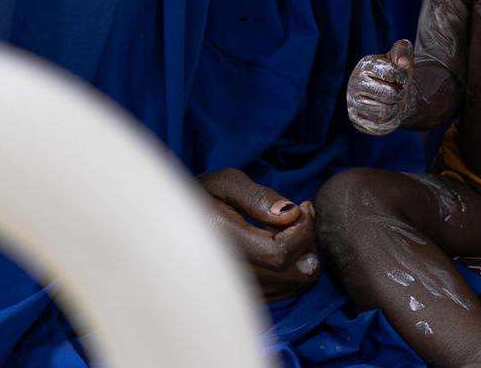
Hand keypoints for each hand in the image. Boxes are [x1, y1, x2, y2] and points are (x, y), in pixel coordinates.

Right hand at [198, 169, 320, 298]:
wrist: (172, 225)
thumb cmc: (201, 196)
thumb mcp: (225, 183)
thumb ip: (259, 198)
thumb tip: (290, 215)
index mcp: (224, 242)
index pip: (280, 253)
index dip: (302, 231)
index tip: (302, 207)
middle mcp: (228, 273)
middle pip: (293, 273)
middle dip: (307, 242)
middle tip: (302, 215)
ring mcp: (235, 290)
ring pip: (292, 285)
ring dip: (302, 255)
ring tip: (291, 227)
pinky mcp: (241, 296)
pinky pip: (283, 292)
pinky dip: (293, 269)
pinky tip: (283, 245)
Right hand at [346, 39, 413, 134]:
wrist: (390, 93)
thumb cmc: (396, 72)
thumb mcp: (402, 55)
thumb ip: (403, 50)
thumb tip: (403, 64)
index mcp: (365, 65)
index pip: (391, 73)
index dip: (403, 77)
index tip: (402, 77)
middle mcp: (354, 83)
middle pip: (390, 95)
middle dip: (400, 94)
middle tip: (398, 91)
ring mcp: (353, 103)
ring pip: (385, 112)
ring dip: (396, 108)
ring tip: (393, 102)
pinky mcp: (356, 120)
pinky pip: (380, 127)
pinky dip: (391, 121)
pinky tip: (389, 114)